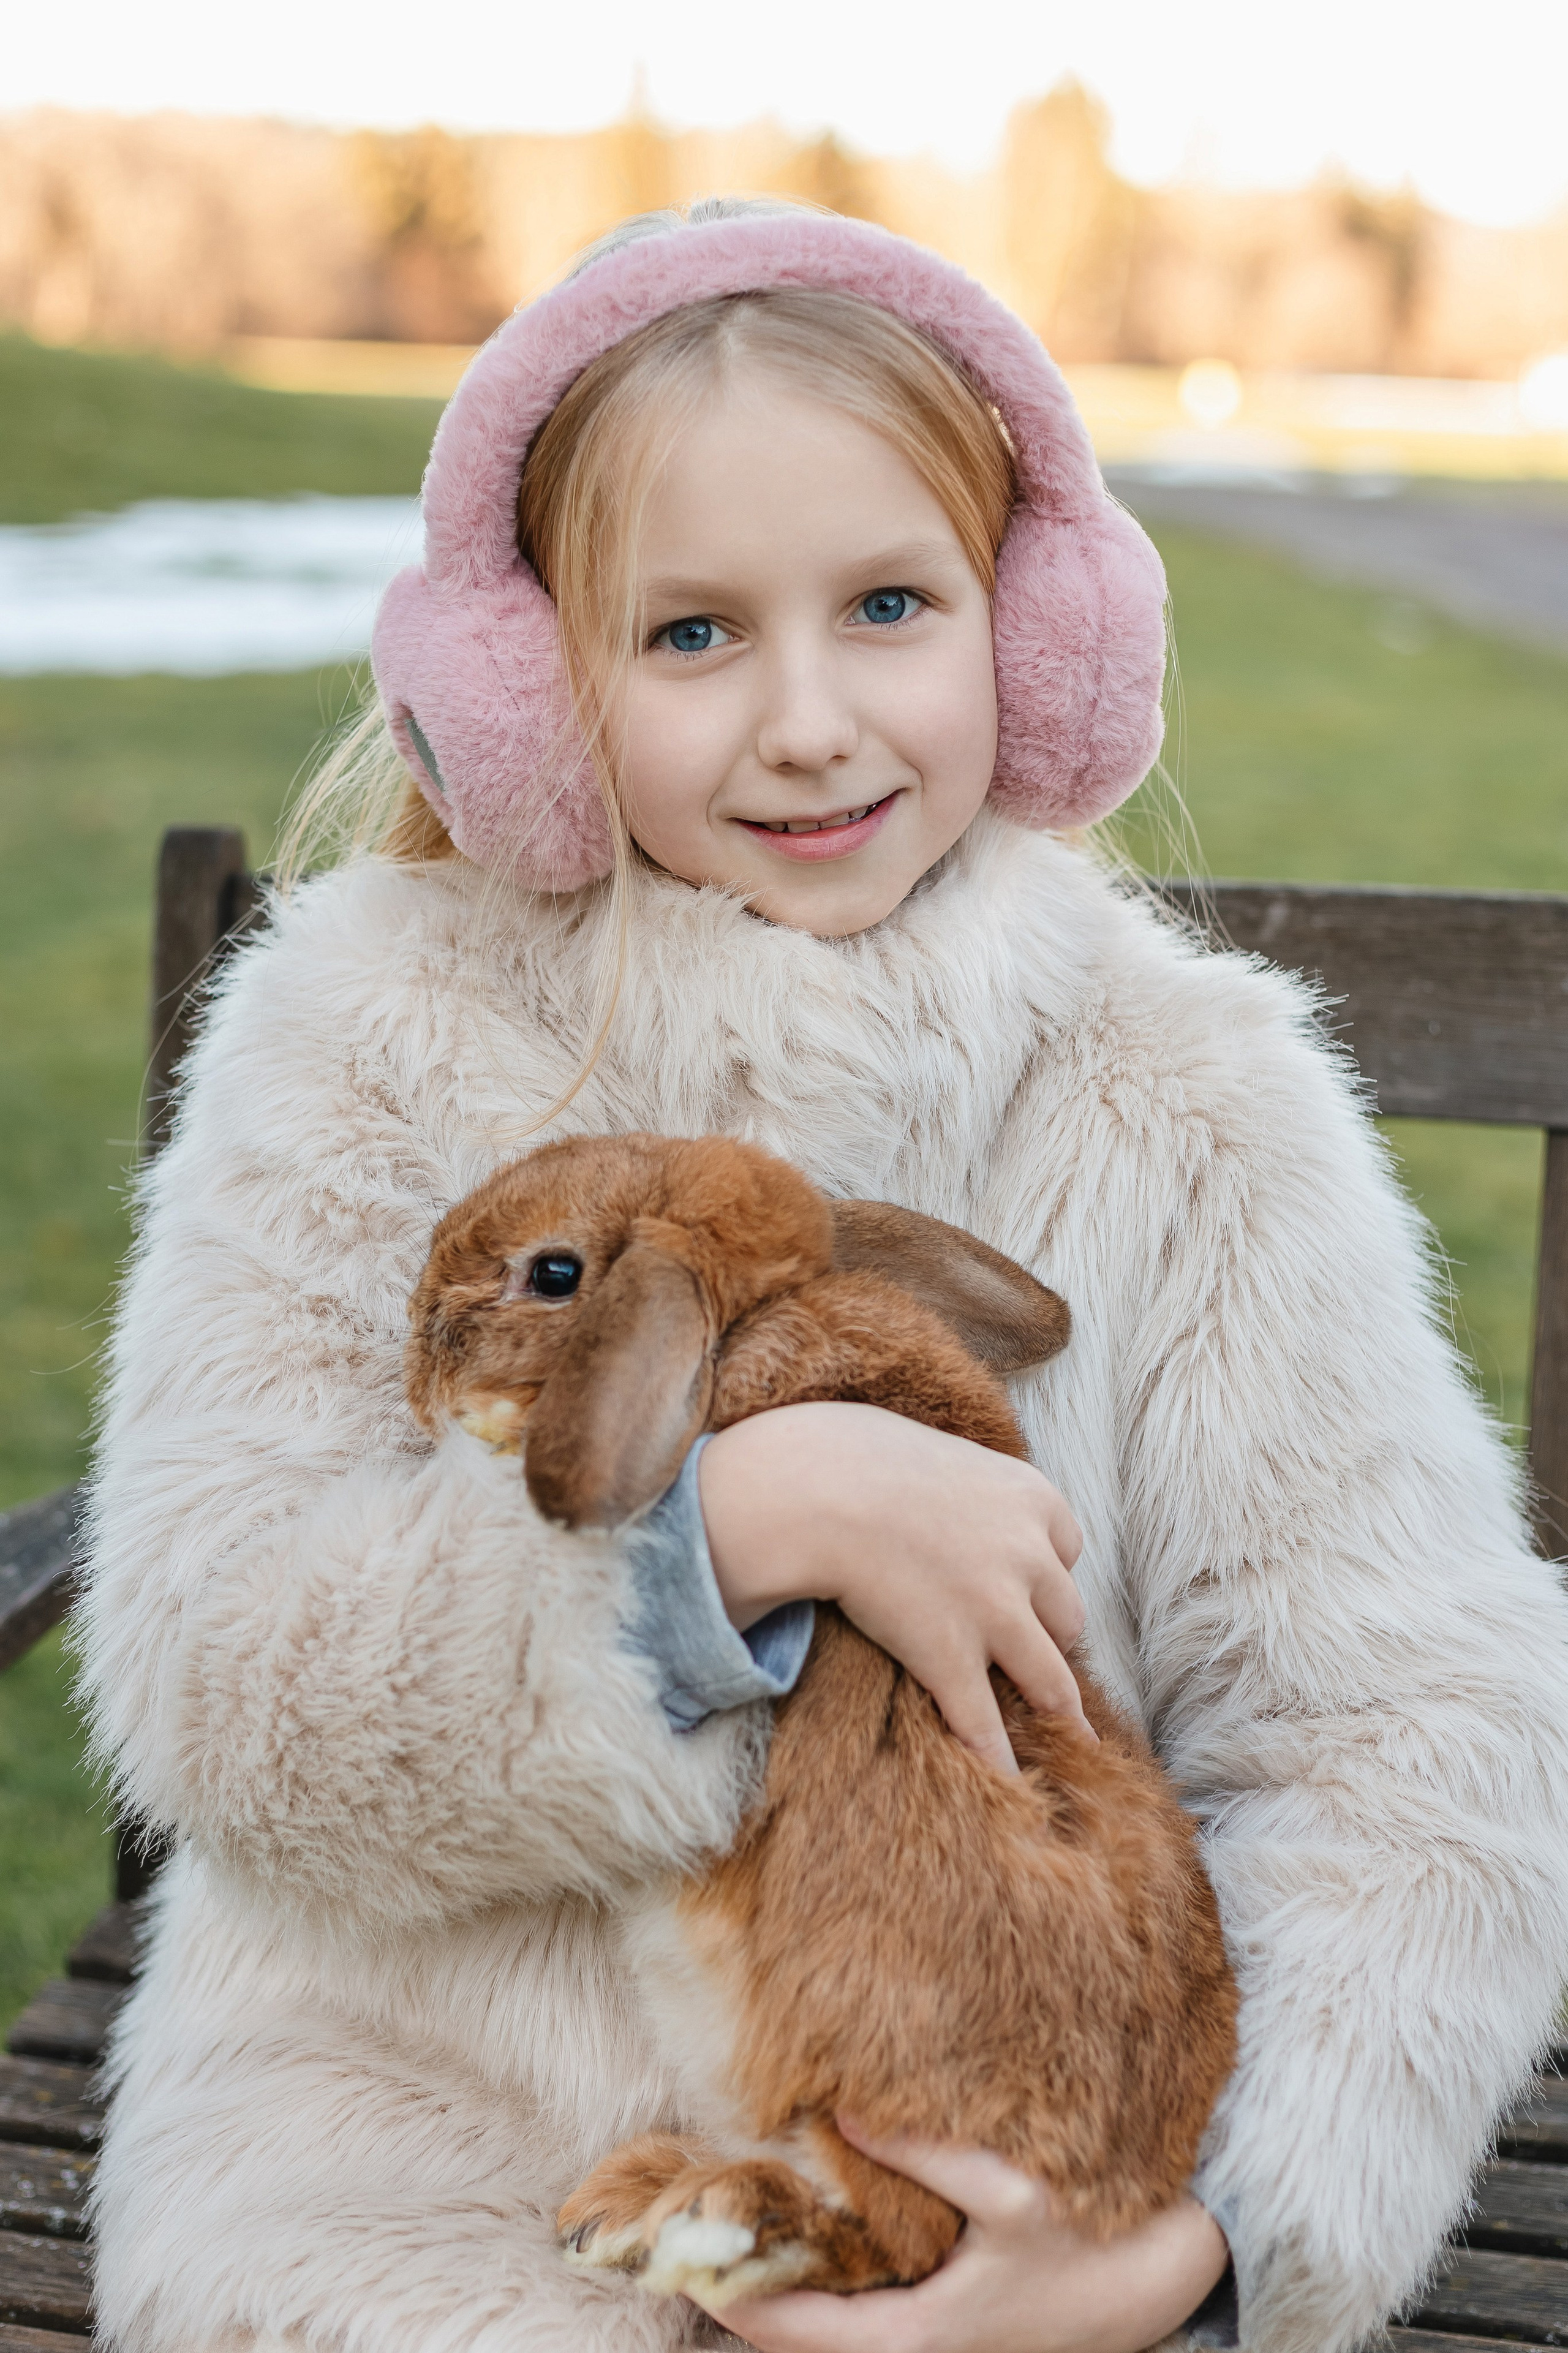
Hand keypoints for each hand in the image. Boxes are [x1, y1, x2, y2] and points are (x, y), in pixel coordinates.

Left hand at [694, 2121, 1229, 2352]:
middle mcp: (910, 2352)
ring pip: (826, 2327)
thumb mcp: (1012, 2195)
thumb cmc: (1091, 2246)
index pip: (786, 2328)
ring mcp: (927, 2343)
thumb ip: (925, 2155)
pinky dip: (821, 2281)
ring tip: (730, 2217)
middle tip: (683, 2225)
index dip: (725, 2289)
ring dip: (779, 2283)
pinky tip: (808, 2225)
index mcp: (912, 2342)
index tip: (669, 2252)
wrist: (1168, 2282)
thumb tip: (837, 2105)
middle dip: (739, 2285)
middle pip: (794, 2334)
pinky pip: (858, 2312)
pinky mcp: (943, 2324)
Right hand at [697, 1402, 1087, 1772]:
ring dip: (1054, 1710)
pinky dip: (999, 1758)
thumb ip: (964, 1478)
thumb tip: (941, 1480)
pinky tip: (1008, 1784)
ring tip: (1067, 1741)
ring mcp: (996, 1612)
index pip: (1065, 1548)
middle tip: (1029, 1658)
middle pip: (1067, 1616)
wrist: (814, 1487)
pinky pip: (984, 1721)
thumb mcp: (940, 1451)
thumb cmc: (857, 1454)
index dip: (1042, 1573)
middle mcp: (1029, 1556)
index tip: (1024, 1589)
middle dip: (1048, 1637)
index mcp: (1032, 1498)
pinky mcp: (952, 1656)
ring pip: (1050, 1678)